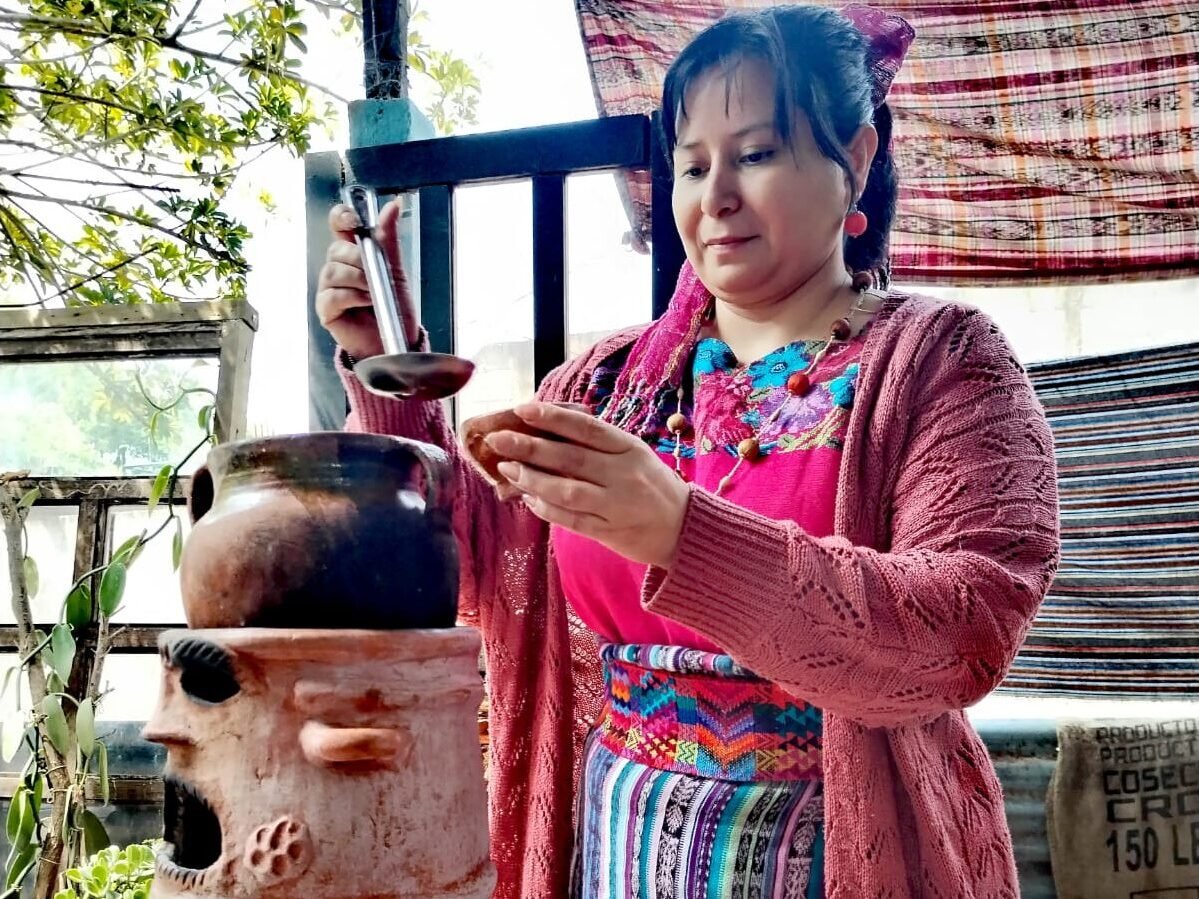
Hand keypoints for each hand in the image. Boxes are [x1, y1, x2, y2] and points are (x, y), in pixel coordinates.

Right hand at [314, 196, 420, 360]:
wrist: (397, 342)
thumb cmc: (394, 307)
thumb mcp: (396, 270)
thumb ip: (389, 239)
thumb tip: (393, 205)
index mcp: (354, 253)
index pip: (338, 224)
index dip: (341, 217)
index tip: (353, 221)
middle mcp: (338, 268)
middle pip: (335, 249)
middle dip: (357, 258)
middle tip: (375, 274)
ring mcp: (329, 288)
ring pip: (332, 271)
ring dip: (357, 279)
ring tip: (374, 292)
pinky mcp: (327, 310)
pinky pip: (331, 295)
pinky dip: (351, 296)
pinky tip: (365, 302)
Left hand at [484, 402, 689, 568]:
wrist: (684, 527)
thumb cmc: (652, 484)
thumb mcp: (634, 454)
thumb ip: (598, 444)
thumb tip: (548, 428)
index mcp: (629, 448)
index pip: (586, 428)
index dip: (553, 418)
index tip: (522, 409)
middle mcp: (622, 474)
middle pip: (570, 458)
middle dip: (529, 447)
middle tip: (498, 439)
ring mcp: (615, 504)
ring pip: (566, 490)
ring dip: (532, 479)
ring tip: (507, 468)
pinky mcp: (608, 530)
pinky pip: (570, 519)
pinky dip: (545, 508)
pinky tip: (527, 498)